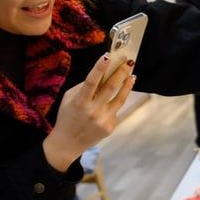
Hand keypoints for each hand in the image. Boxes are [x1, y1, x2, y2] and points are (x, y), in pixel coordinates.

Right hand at [42, 54, 135, 171]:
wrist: (68, 142)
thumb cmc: (67, 116)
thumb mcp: (69, 99)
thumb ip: (83, 87)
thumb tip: (102, 74)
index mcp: (80, 102)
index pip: (91, 82)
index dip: (99, 68)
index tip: (108, 56)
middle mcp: (93, 111)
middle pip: (111, 88)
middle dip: (121, 73)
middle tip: (129, 62)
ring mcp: (103, 120)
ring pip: (120, 99)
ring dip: (127, 86)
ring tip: (132, 76)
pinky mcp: (110, 127)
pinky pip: (115, 111)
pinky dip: (113, 105)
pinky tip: (110, 104)